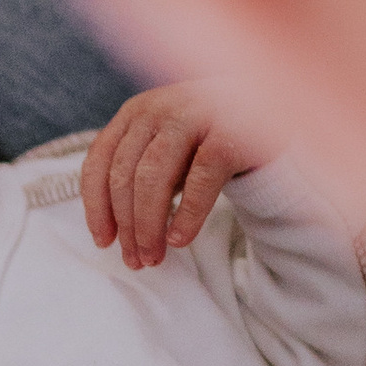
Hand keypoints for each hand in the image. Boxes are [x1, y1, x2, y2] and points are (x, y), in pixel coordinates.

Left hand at [84, 82, 276, 267]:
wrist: (269, 106)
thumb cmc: (207, 137)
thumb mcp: (165, 145)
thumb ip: (136, 173)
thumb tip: (113, 231)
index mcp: (135, 112)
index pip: (99, 161)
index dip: (96, 207)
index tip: (104, 241)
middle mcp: (160, 108)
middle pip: (126, 175)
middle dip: (127, 226)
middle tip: (135, 260)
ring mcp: (194, 116)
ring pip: (154, 178)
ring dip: (149, 226)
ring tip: (154, 256)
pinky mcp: (229, 133)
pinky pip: (199, 180)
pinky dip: (186, 215)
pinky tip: (180, 239)